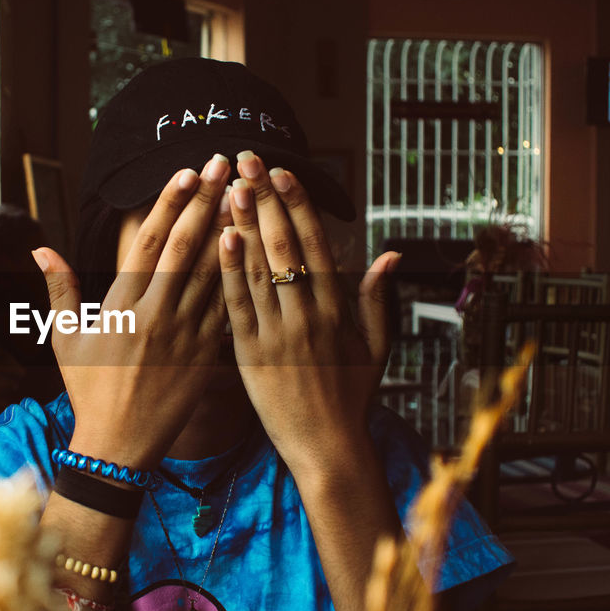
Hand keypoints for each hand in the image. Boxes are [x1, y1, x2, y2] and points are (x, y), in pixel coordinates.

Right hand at [32, 155, 232, 469]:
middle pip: (186, 247)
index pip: (148, 243)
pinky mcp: (208, 356)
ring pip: (214, 273)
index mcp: (120, 306)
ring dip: (232, 230)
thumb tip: (40, 249)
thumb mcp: (65, 339)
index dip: (170, 204)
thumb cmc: (89, 391)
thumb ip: (59, 290)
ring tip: (247, 194)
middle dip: (206, 202)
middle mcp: (155, 316)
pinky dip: (244, 278)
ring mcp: (186, 336)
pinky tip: (259, 250)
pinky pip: (230, 309)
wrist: (119, 447)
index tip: (187, 172)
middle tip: (225, 165)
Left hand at [218, 150, 399, 472]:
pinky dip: (230, 271)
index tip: (282, 171)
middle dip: (264, 199)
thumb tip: (389, 256)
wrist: (327, 448)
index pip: (316, 244)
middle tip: (246, 162)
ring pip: (259, 269)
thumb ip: (378, 300)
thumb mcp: (375, 348)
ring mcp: (279, 336)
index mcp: (338, 310)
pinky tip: (220, 239)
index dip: (298, 204)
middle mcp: (309, 317)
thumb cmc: (350, 398)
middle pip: (285, 246)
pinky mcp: (251, 357)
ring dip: (243, 224)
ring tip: (228, 187)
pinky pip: (237, 307)